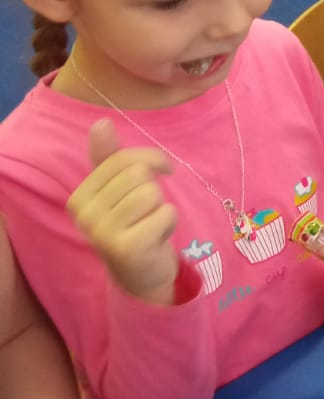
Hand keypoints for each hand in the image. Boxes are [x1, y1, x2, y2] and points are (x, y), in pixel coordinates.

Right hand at [67, 120, 178, 305]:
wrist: (141, 275)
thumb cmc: (133, 225)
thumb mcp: (120, 190)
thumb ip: (109, 158)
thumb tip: (101, 123)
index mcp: (79, 198)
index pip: (123, 160)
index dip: (152, 161)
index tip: (162, 171)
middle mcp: (85, 215)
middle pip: (139, 175)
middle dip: (155, 191)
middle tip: (147, 214)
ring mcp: (102, 233)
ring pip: (152, 193)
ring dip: (162, 208)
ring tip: (151, 225)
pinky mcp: (127, 248)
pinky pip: (165, 213)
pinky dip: (169, 223)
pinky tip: (156, 238)